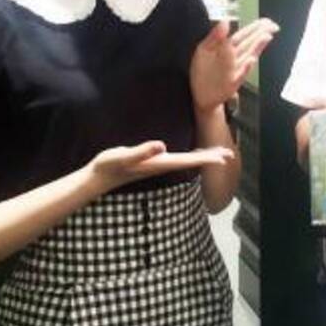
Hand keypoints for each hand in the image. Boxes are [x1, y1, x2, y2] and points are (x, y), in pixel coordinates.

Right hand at [87, 141, 234, 194]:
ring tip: (216, 154)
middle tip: (229, 154)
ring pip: (185, 161)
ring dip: (201, 157)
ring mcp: (157, 166)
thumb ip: (141, 152)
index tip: (224, 156)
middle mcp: (161, 165)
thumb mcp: (122, 156)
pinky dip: (189, 156)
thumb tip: (162, 146)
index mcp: (159, 163)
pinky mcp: (152, 163)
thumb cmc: (108, 167)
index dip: (207, 157)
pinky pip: (176, 160)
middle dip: (209, 157)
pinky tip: (190, 154)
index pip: (189, 160)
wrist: (97, 179)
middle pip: (191, 161)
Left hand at [190, 17, 278, 111]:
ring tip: (267, 37)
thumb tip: (225, 21)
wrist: (202, 94)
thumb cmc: (203, 72)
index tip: (266, 21)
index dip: (254, 27)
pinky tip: (251, 61)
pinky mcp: (234, 81)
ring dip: (257, 46)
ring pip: (249, 54)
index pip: (243, 35)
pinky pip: (241, 73)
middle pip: (250, 42)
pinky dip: (246, 67)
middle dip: (261, 33)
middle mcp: (235, 57)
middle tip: (273, 26)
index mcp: (227, 48)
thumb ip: (215, 36)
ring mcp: (236, 69)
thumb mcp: (204, 49)